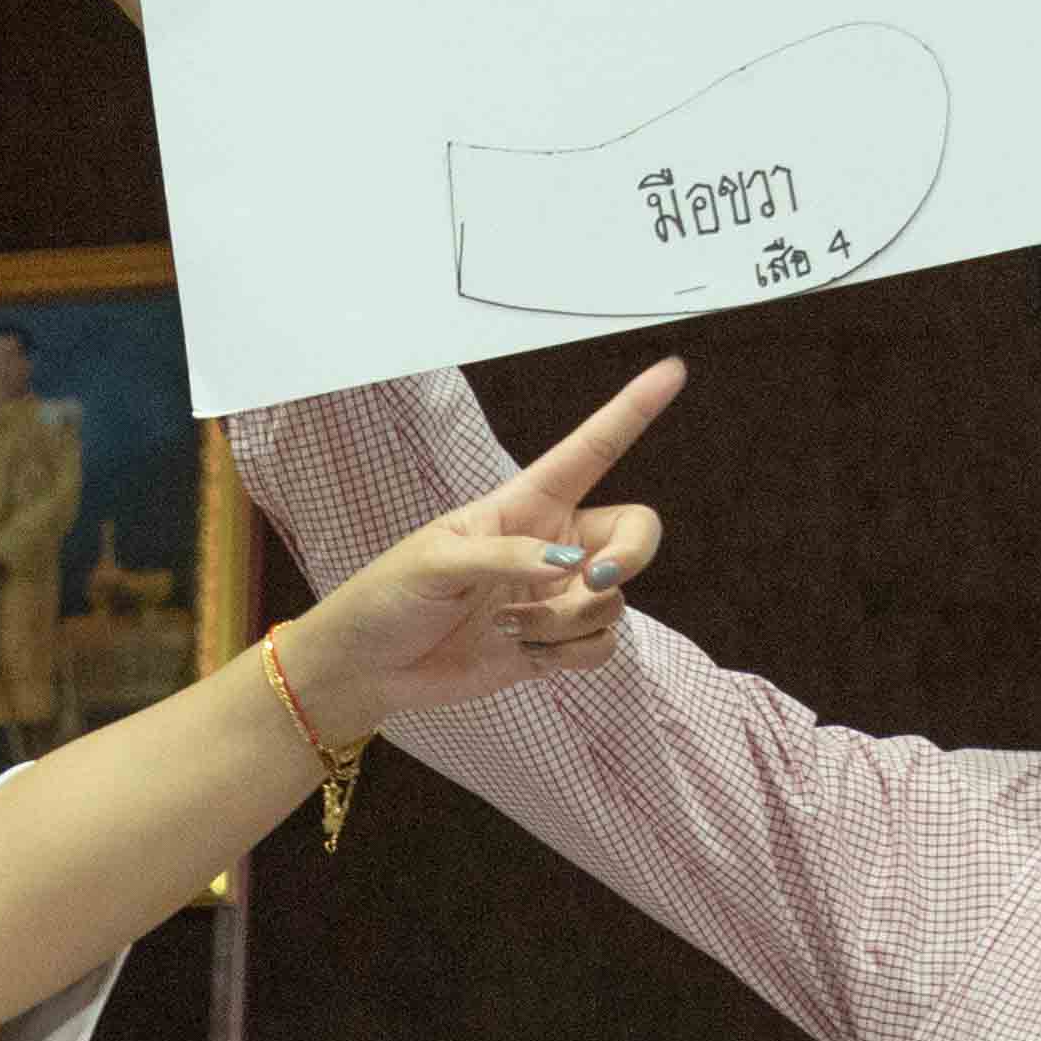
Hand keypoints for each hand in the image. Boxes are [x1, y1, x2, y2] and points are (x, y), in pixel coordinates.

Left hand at [274, 357, 680, 727]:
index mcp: (523, 504)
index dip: (631, 411)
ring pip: (611, 602)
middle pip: (632, 533)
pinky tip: (520, 651)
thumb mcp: (436, 561)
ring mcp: (556, 597)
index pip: (590, 450)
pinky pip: (599, 646)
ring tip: (506, 625)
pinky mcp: (553, 645)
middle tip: (594, 578)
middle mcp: (551, 546)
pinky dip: (567, 654)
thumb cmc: (389, 596)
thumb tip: (569, 566)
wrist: (369, 667)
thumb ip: (505, 556)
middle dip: (630, 556)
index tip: (671, 372)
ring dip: (565, 620)